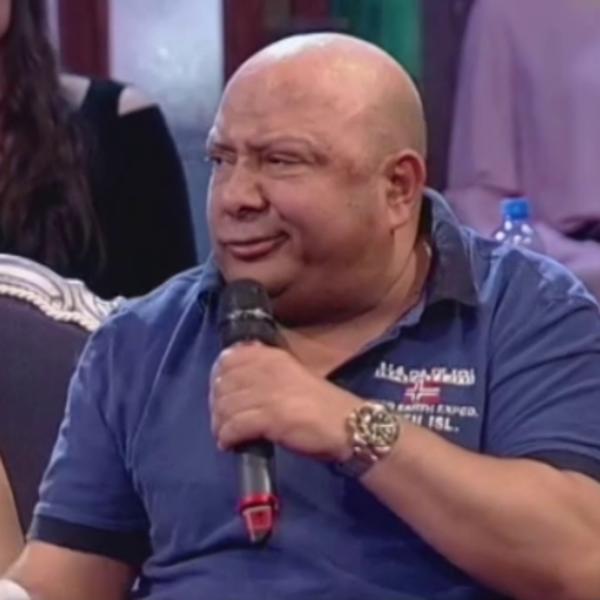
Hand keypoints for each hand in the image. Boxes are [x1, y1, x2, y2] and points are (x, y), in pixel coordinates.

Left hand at [210, 343, 361, 461]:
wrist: (348, 425)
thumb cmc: (321, 405)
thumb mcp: (291, 378)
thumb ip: (265, 376)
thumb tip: (234, 385)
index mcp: (273, 357)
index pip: (229, 358)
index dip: (217, 377)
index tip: (219, 394)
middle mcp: (268, 369)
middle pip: (223, 383)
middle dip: (216, 404)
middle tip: (221, 420)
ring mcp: (269, 393)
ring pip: (225, 405)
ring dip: (219, 424)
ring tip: (224, 434)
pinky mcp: (271, 417)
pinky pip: (234, 426)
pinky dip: (227, 437)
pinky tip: (230, 444)